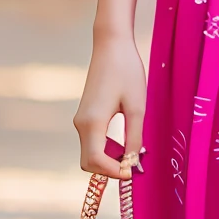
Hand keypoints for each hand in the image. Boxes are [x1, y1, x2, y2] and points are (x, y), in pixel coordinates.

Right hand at [74, 35, 145, 177]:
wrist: (111, 46)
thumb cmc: (126, 72)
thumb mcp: (137, 106)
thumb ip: (134, 137)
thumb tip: (133, 162)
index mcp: (93, 121)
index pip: (96, 161)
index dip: (114, 172)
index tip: (133, 173)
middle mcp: (81, 123)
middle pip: (89, 162)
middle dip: (109, 170)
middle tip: (134, 167)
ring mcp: (81, 119)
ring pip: (90, 153)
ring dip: (109, 160)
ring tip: (133, 155)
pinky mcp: (85, 115)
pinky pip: (92, 142)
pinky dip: (106, 150)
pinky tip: (125, 143)